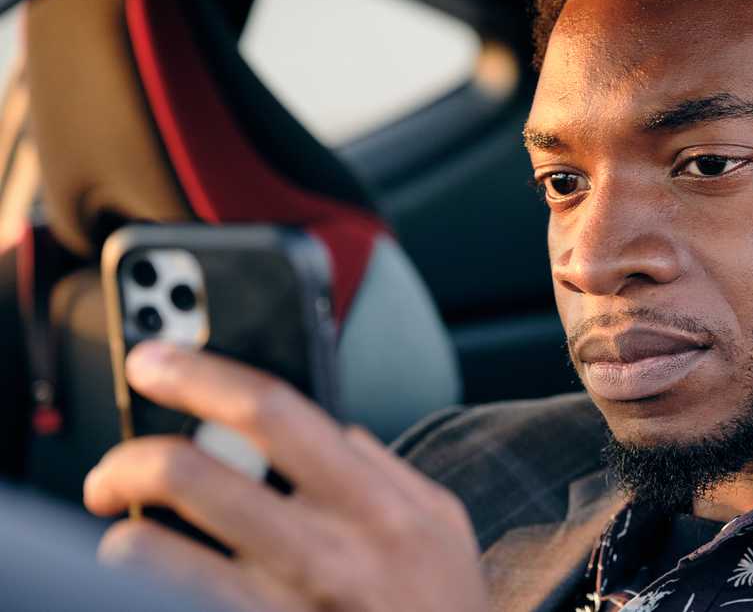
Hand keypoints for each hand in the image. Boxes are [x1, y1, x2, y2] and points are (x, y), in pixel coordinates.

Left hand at [84, 341, 487, 611]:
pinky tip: (153, 588)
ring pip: (155, 558)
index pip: (273, 411)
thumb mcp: (441, 524)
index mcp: (374, 502)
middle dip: (129, 460)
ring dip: (123, 538)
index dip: (201, 375)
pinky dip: (144, 590)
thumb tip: (329, 427)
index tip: (155, 362)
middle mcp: (327, 553)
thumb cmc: (443, 610)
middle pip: (195, 475)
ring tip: (128, 540)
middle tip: (111, 472)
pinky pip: (170, 608)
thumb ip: (383, 467)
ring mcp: (285, 609)